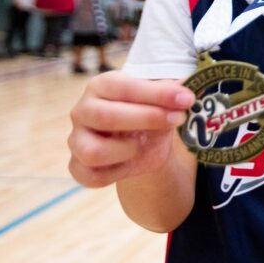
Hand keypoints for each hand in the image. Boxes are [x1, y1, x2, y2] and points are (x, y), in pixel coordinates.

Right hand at [68, 72, 194, 187]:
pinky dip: (118, 173)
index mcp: (102, 85)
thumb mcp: (162, 101)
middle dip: (147, 119)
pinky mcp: (77, 165)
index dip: (157, 94)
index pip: (124, 87)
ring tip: (143, 144)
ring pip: (94, 152)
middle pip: (107, 117)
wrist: (142, 143)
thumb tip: (187, 89)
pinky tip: (132, 162)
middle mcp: (83, 110)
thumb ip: (172, 93)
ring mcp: (76, 139)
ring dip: (127, 150)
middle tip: (178, 119)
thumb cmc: (149, 113)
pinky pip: (92, 177)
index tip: (186, 99)